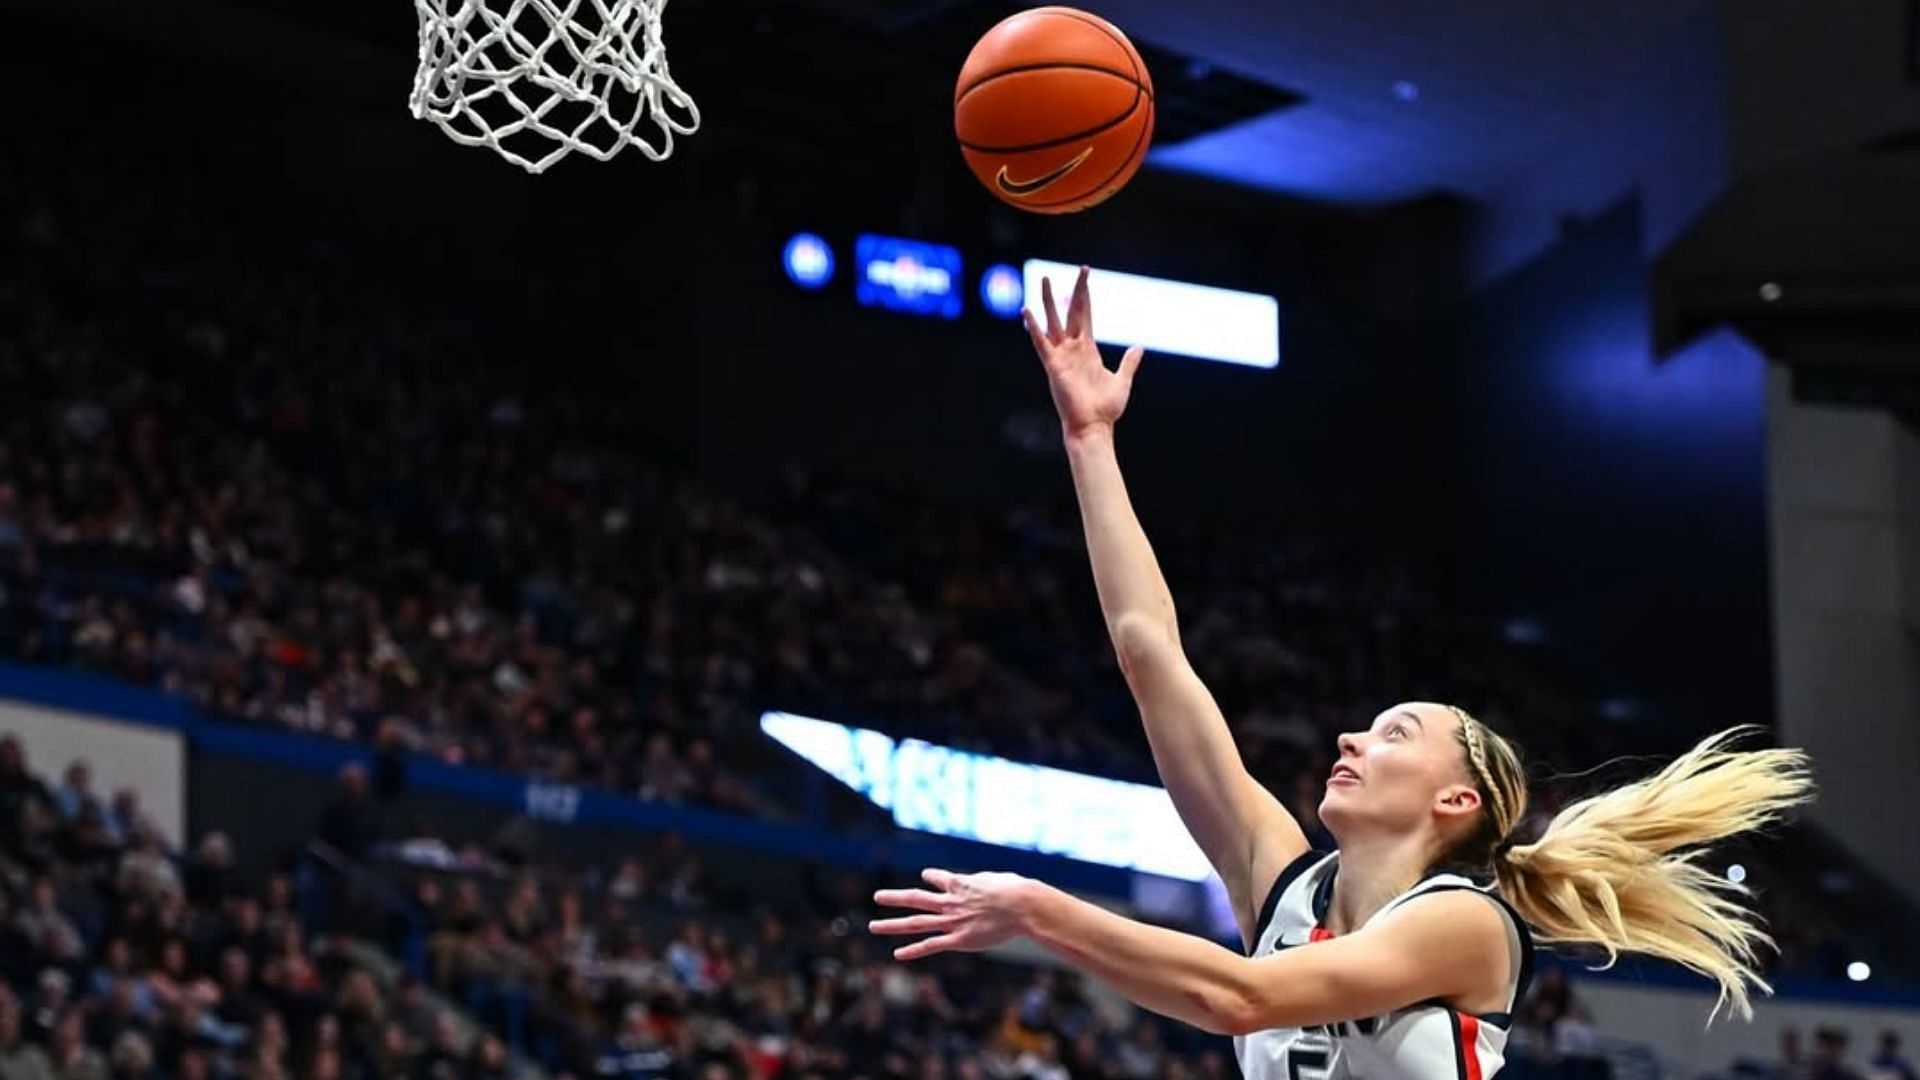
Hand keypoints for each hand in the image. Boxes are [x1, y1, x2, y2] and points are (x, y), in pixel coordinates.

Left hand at [870, 868, 1038, 960]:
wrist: (1021, 906)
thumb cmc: (1016, 891)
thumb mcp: (995, 879)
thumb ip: (984, 882)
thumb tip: (986, 882)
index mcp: (961, 884)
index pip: (940, 879)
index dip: (932, 877)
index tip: (926, 877)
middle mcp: (950, 902)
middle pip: (916, 899)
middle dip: (895, 898)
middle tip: (877, 896)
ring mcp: (952, 921)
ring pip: (916, 923)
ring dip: (892, 925)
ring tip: (873, 926)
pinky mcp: (959, 940)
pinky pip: (931, 945)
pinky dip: (913, 950)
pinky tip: (897, 954)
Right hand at [1023, 266, 1144, 438]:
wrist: (1093, 427)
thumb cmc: (1106, 408)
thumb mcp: (1122, 380)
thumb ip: (1128, 362)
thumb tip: (1139, 346)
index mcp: (1088, 349)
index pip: (1085, 315)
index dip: (1085, 295)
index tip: (1086, 276)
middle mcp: (1073, 349)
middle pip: (1072, 311)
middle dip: (1076, 290)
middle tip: (1082, 269)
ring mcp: (1061, 355)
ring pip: (1053, 321)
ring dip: (1049, 301)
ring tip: (1045, 279)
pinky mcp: (1053, 365)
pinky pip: (1041, 342)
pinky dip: (1033, 327)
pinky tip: (1026, 311)